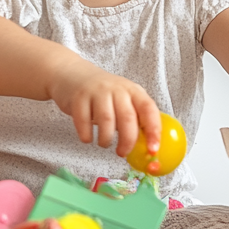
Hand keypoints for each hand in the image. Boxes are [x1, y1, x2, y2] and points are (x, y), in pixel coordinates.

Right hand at [47, 55, 161, 157]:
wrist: (74, 75)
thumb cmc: (104, 94)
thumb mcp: (124, 100)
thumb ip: (135, 118)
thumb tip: (147, 147)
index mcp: (133, 91)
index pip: (149, 109)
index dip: (153, 130)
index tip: (152, 149)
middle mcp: (117, 88)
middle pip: (127, 117)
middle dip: (127, 141)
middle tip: (122, 153)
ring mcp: (97, 91)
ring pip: (106, 120)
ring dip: (106, 139)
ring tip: (104, 144)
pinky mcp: (79, 97)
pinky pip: (84, 120)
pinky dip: (86, 135)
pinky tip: (87, 138)